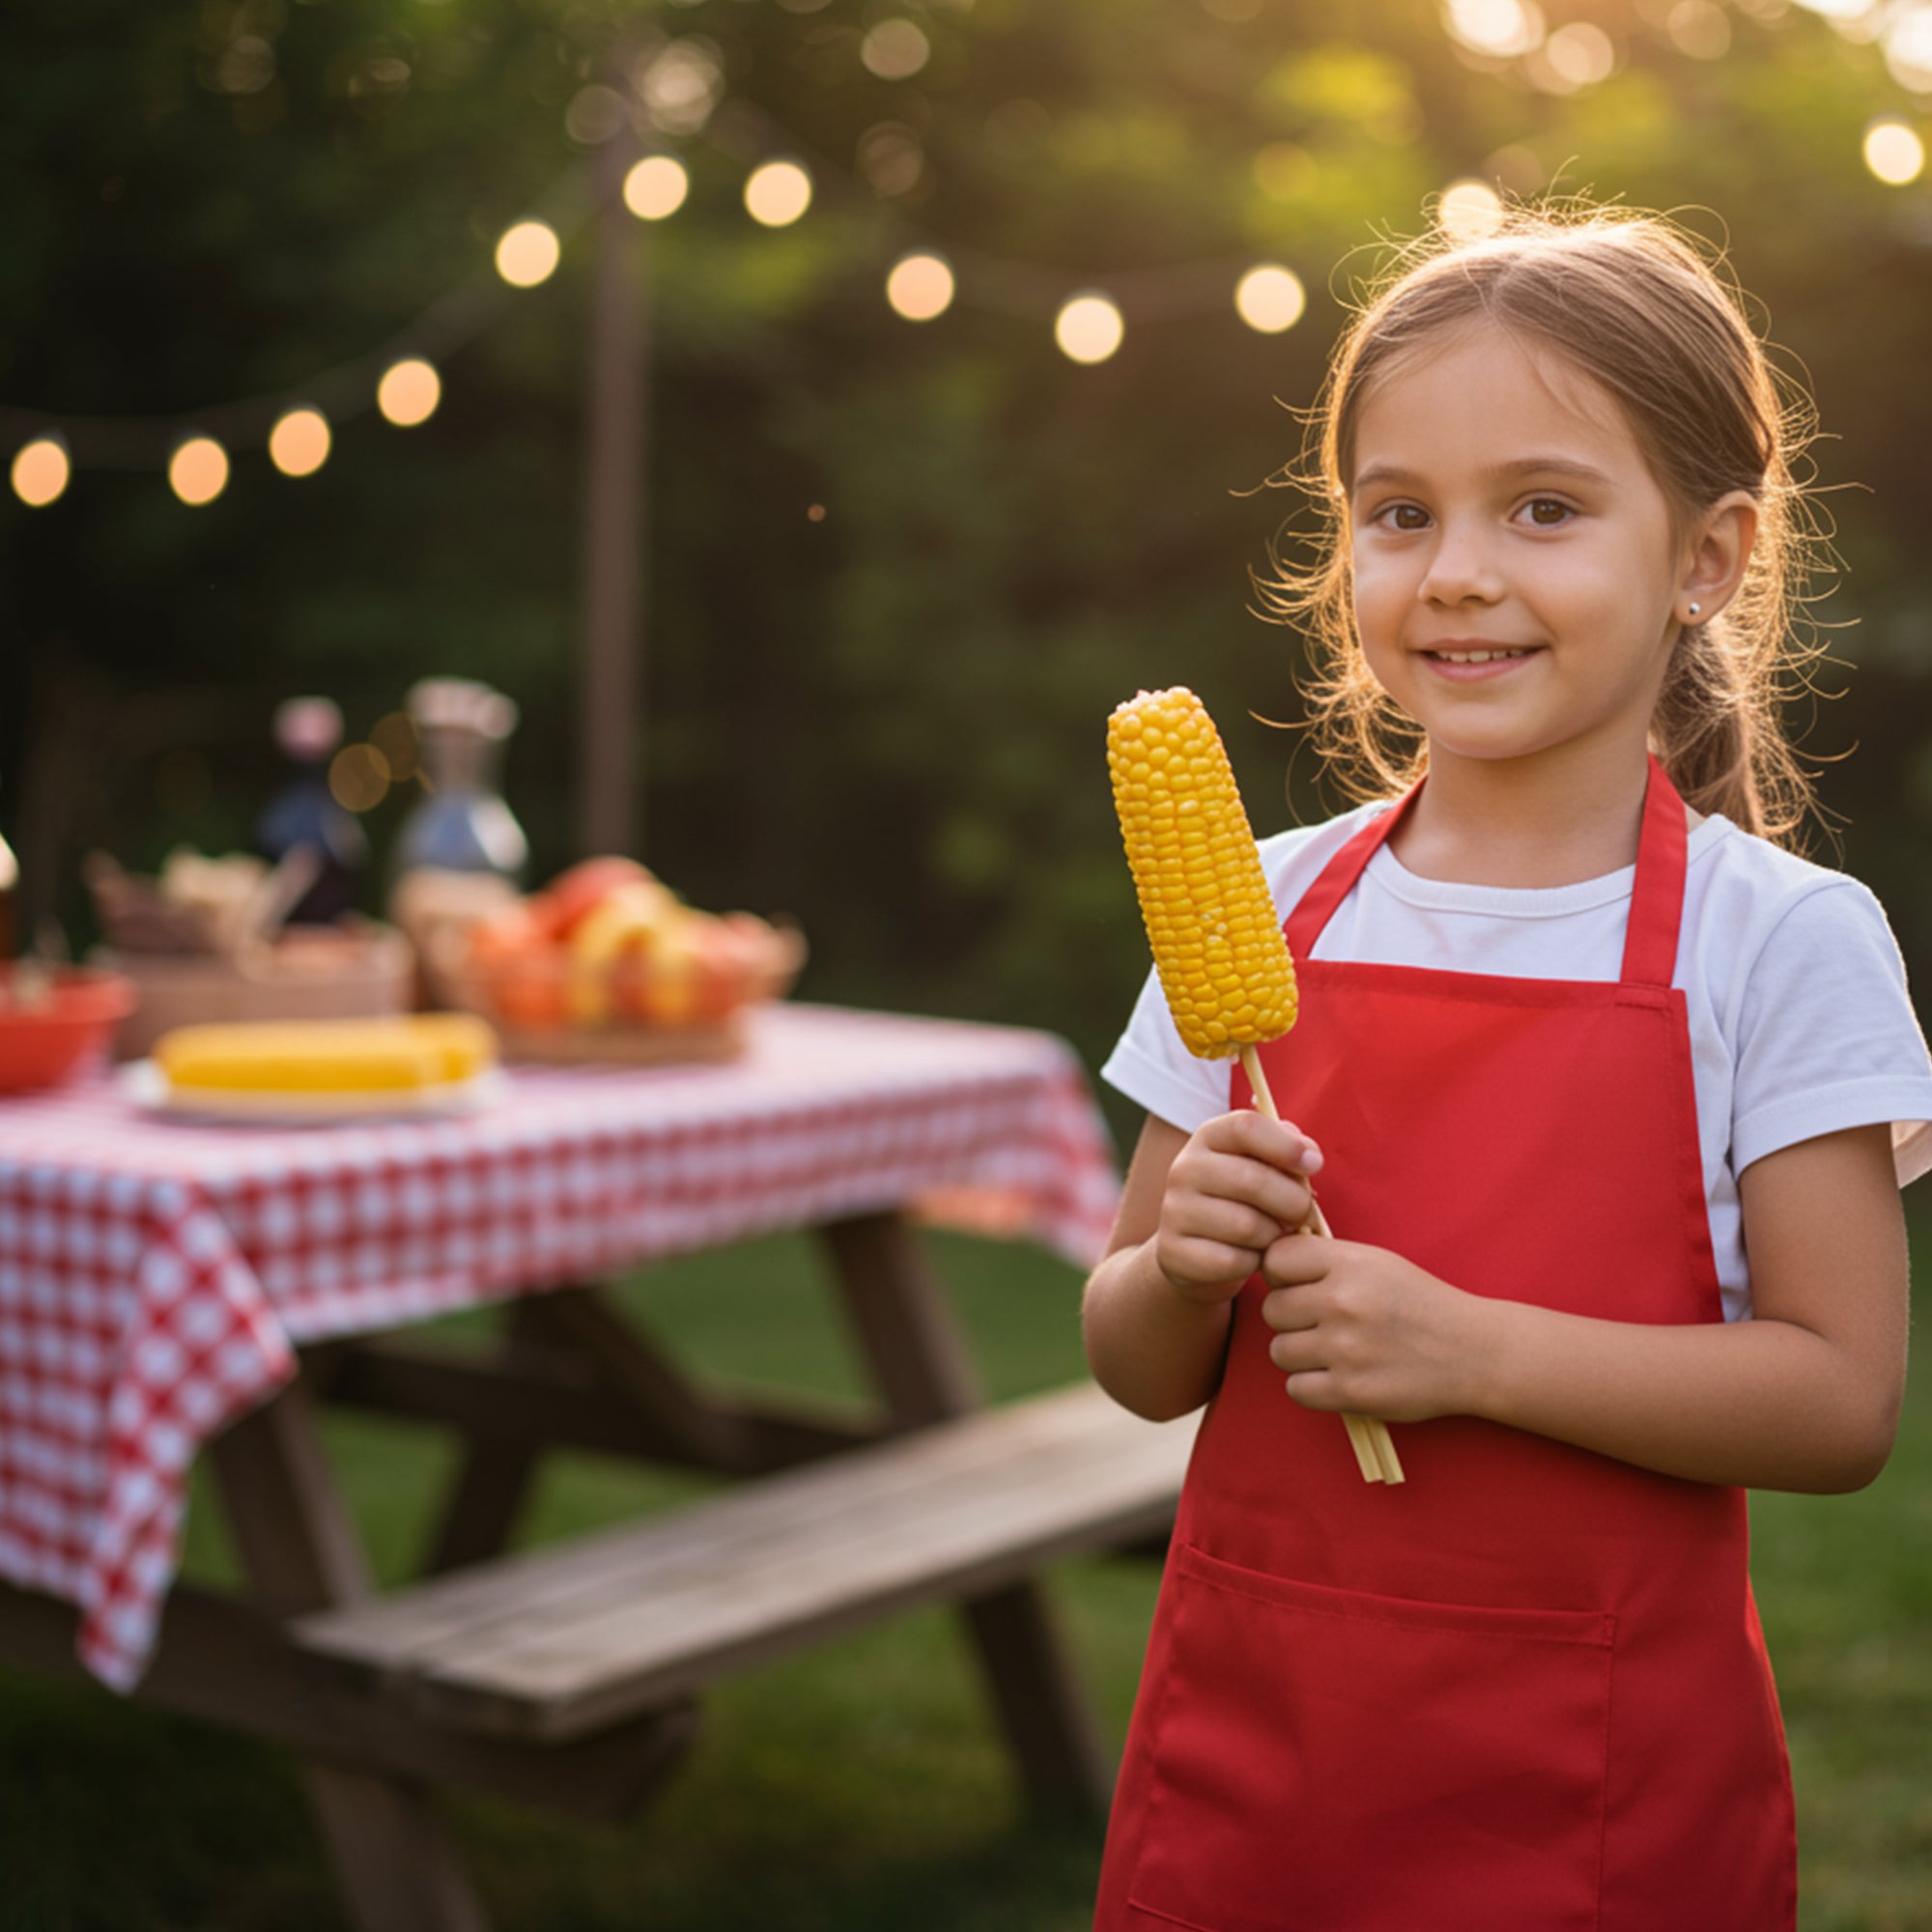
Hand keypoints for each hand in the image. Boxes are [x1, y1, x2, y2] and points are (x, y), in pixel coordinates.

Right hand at [1155, 1111, 1322, 1307]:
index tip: (1314, 1164)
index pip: (1246, 1127)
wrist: (1195, 1249)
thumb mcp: (1261, 1166)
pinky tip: (1250, 1257)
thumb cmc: (1244, 1200)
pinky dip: (1252, 1264)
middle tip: (1301, 1213)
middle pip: (1253, 1180)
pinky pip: (1233, 1261)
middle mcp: (1185, 1169)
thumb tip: (1307, 1152)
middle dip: (1292, 1201)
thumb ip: (1286, 1151)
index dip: (1287, 1146)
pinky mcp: (1175, 1253)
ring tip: (1273, 1235)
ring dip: (1273, 1236)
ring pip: (1247, 1226)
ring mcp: (1175, 1211)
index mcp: (1209, 1138)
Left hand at [1259, 1235, 1482, 1422]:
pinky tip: (1339, 1377)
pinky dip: (1312, 1387)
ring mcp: (1346, 1349)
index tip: (1299, 1285)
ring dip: (1300, 1355)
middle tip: (1323, 1323)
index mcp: (1350, 1264)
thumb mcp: (1377, 1263)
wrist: (1473, 1352)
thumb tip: (1265, 1262)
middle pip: (1273, 1309)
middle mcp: (1344, 1302)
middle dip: (1291, 1318)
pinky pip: (1296, 1388)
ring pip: (1279, 1351)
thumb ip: (1324, 1260)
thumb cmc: (1418, 1304)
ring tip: (1334, 1352)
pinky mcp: (1351, 1391)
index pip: (1275, 1260)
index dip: (1281, 1275)